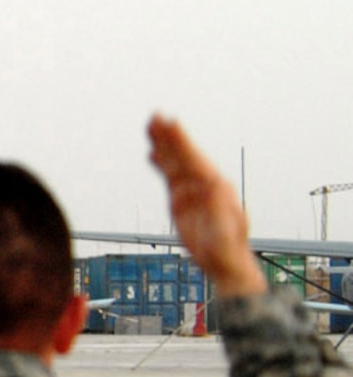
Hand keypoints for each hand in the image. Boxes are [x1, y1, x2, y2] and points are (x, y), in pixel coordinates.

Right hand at [147, 114, 265, 295]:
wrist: (224, 261)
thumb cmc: (226, 249)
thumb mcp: (224, 233)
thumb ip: (218, 211)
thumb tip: (214, 188)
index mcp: (216, 187)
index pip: (195, 160)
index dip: (182, 142)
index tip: (172, 123)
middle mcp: (204, 184)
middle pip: (183, 155)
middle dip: (170, 136)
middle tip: (156, 116)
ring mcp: (191, 190)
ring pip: (174, 162)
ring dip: (163, 144)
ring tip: (151, 125)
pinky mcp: (181, 199)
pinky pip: (168, 175)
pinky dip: (161, 162)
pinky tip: (152, 152)